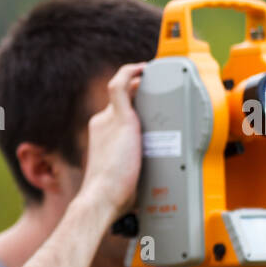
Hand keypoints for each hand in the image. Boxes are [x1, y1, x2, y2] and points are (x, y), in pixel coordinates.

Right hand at [80, 62, 146, 221]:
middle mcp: (101, 124)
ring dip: (140, 80)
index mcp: (102, 136)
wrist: (101, 198)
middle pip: (123, 99)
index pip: (119, 112)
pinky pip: (121, 84)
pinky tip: (145, 68)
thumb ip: (139, 176)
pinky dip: (131, 72)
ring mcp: (107, 120)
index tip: (151, 105)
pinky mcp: (119, 118)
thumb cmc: (113, 197)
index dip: (135, 105)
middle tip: (164, 90)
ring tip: (159, 76)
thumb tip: (156, 191)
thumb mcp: (128, 181)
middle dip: (142, 92)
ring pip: (124, 89)